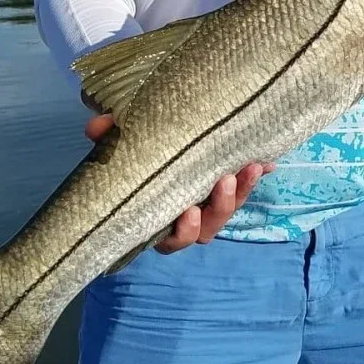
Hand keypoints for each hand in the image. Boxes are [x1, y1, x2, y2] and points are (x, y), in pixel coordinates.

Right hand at [84, 113, 275, 253]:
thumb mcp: (119, 143)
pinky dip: (254, 176)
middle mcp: (184, 217)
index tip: (188, 213)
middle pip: (205, 229)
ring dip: (241, 192)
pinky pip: (243, 188)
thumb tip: (95, 126)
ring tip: (250, 168)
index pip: (170, 237)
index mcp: (158, 216)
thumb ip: (108, 136)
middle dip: (219, 208)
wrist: (159, 134)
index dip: (181, 231)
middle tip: (225, 182)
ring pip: (227, 210)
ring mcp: (207, 203)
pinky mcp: (226, 186)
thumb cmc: (135, 151)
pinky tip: (267, 161)